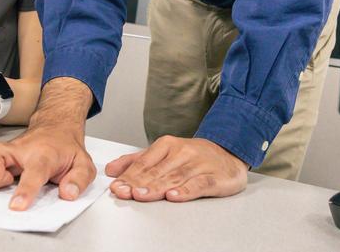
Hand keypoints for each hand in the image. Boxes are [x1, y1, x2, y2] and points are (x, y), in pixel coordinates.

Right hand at [0, 123, 96, 210]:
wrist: (55, 127)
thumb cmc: (65, 149)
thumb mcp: (83, 165)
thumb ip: (79, 180)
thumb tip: (67, 194)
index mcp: (42, 156)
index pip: (33, 171)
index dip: (24, 189)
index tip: (16, 206)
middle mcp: (18, 149)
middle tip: (9, 182)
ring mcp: (2, 147)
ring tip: (3, 177)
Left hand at [105, 136, 247, 201]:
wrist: (229, 152)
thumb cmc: (193, 156)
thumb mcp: (163, 153)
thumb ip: (137, 161)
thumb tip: (111, 170)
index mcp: (167, 144)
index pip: (144, 162)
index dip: (129, 176)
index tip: (116, 186)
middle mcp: (182, 152)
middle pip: (157, 171)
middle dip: (138, 183)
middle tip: (124, 192)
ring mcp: (199, 164)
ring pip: (175, 177)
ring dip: (156, 188)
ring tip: (141, 195)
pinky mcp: (215, 177)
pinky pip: (199, 184)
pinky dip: (186, 191)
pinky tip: (174, 196)